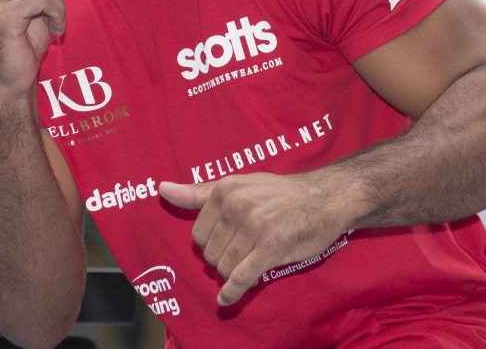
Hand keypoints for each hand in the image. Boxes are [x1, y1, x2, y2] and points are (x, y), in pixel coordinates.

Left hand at [159, 172, 351, 305]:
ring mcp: (253, 226)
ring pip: (223, 267)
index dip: (211, 245)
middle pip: (209, 253)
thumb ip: (198, 192)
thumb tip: (161, 190)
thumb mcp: (238, 185)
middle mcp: (236, 206)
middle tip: (242, 254)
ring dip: (232, 273)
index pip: (198, 235)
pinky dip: (232, 293)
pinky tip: (226, 300)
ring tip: (248, 264)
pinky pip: (241, 277)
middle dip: (222, 260)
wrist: (324, 197)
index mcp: (224, 190)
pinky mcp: (270, 247)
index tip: (227, 244)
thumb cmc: (279, 194)